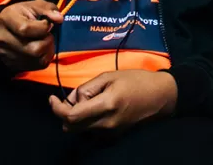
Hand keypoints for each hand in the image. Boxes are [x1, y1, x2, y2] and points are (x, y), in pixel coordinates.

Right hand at [0, 0, 62, 72]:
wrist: (3, 30)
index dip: (43, 27)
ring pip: (38, 59)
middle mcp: (3, 40)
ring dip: (47, 49)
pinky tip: (42, 48)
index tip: (46, 23)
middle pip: (34, 49)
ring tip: (44, 40)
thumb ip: (47, 9)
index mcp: (6, 20)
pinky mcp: (14, 64)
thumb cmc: (20, 16)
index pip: (26, 29)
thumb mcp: (32, 6)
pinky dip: (45, 56)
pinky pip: (39, 65)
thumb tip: (59, 18)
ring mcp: (7, 55)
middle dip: (47, 40)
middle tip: (46, 34)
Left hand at [47, 70, 177, 131]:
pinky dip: (86, 121)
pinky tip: (95, 108)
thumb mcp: (109, 76)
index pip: (71, 116)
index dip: (56, 108)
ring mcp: (110, 132)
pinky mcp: (114, 135)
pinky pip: (90, 131)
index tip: (52, 98)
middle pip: (71, 127)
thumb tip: (71, 99)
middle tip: (73, 98)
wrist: (161, 96)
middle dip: (65, 113)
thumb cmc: (137, 81)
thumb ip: (86, 88)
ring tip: (88, 101)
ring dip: (75, 117)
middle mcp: (106, 123)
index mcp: (105, 105)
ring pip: (79, 130)